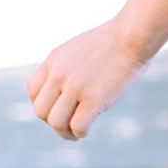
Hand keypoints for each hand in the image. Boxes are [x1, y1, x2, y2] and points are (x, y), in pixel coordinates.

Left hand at [26, 19, 148, 140]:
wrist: (135, 33)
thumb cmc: (116, 39)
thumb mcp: (82, 47)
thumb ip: (68, 66)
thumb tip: (66, 91)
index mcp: (55, 59)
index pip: (32, 91)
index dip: (42, 104)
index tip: (55, 109)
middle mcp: (59, 73)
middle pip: (40, 110)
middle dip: (51, 121)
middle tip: (65, 125)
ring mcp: (76, 86)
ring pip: (56, 122)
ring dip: (63, 132)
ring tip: (74, 134)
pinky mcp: (94, 98)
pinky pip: (77, 126)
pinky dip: (80, 133)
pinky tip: (86, 131)